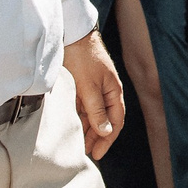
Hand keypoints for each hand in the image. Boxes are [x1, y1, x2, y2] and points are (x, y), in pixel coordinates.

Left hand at [64, 33, 125, 157]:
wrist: (71, 33)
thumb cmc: (83, 56)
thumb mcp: (89, 86)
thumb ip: (96, 109)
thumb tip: (105, 132)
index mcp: (113, 91)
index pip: (115, 121)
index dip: (107, 139)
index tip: (97, 153)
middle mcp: (106, 91)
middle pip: (105, 120)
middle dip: (97, 137)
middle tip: (87, 152)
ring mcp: (94, 88)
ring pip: (93, 114)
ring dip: (87, 129)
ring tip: (79, 143)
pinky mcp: (82, 84)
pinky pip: (83, 106)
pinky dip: (80, 117)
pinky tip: (73, 125)